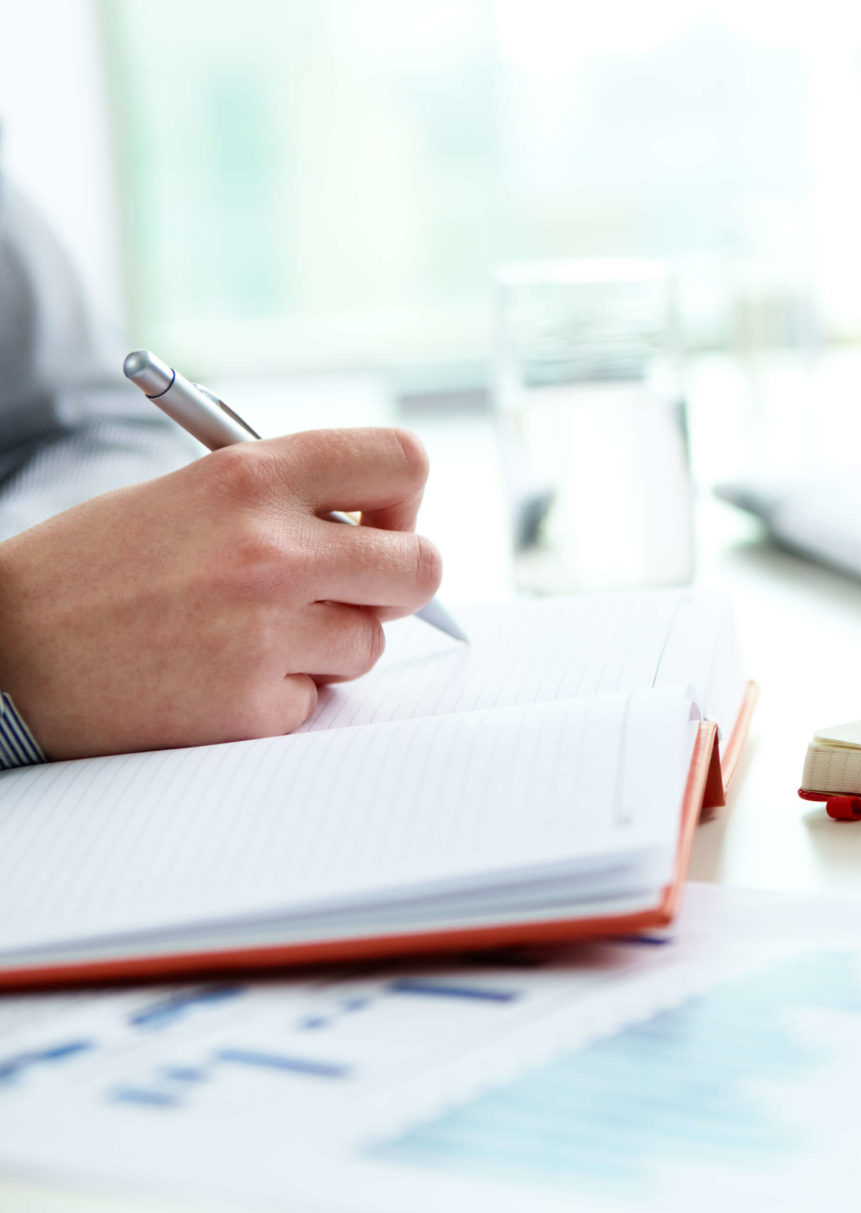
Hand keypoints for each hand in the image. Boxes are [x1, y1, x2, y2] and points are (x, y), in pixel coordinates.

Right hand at [0, 428, 442, 758]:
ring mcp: (266, 630)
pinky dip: (278, 696)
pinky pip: (315, 700)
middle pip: (420, 567)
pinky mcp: (252, 703)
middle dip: (394, 586)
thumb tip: (381, 534)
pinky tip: (212, 678)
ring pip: (368, 643)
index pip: (399, 463)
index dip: (403, 500)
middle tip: (346, 593)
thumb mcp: (189, 496)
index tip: (378, 524)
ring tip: (243, 636)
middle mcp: (271, 549)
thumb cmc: (95, 570)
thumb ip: (286, 504)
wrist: (5, 652)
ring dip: (324, 646)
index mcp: (253, 477)